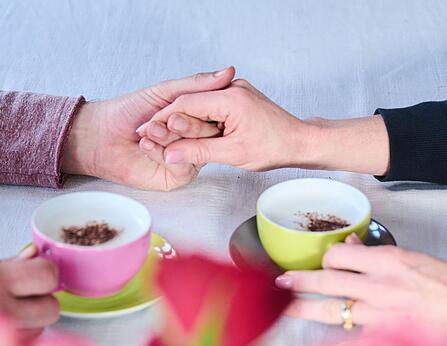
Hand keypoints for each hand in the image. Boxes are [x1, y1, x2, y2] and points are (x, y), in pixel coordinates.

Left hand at [62, 67, 234, 190]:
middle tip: (163, 120)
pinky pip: (183, 166)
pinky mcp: (176, 176)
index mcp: (195, 118)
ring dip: (168, 138)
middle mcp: (194, 139)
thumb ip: (195, 85)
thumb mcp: (163, 91)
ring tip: (147, 131)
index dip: (204, 108)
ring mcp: (187, 158)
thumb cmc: (127, 112)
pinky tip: (145, 145)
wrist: (100, 135)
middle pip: (207, 134)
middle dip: (182, 125)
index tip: (189, 103)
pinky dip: (163, 154)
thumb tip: (227, 72)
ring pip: (195, 150)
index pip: (215, 113)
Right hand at [136, 79, 309, 170]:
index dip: (162, 119)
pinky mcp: (236, 98)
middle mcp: (232, 89)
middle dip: (168, 120)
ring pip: (198, 104)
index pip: (186, 104)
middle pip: (189, 102)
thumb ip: (198, 152)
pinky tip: (184, 131)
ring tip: (162, 135)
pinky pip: (209, 106)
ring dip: (181, 120)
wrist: (299, 141)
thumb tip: (170, 156)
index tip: (147, 131)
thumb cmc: (275, 147)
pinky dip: (196, 119)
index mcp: (231, 98)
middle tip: (148, 135)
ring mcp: (235, 91)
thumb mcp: (233, 154)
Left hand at [275, 238, 446, 345]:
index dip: (327, 258)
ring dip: (302, 308)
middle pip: (326, 280)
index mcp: (388, 260)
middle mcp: (379, 285)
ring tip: (281, 306)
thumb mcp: (415, 256)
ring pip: (331, 309)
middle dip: (299, 280)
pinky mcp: (387, 338)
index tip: (323, 263)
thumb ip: (378, 254)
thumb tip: (351, 244)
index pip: (340, 255)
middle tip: (280, 280)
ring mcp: (381, 314)